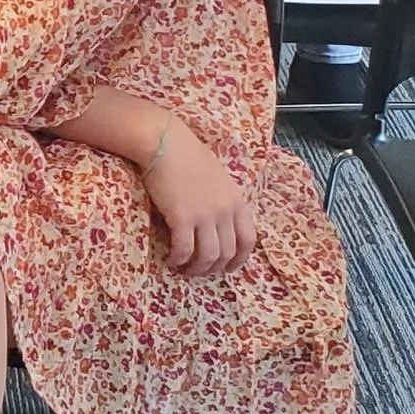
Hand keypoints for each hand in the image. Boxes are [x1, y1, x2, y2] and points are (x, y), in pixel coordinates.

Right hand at [144, 119, 256, 276]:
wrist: (165, 143)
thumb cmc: (187, 156)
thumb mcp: (217, 178)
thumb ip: (222, 201)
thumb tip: (215, 224)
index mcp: (236, 200)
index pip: (249, 240)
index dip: (239, 259)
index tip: (228, 268)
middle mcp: (225, 210)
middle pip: (228, 253)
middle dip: (213, 268)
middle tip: (199, 270)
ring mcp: (205, 215)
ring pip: (208, 256)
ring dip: (196, 268)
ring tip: (184, 269)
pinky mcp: (183, 217)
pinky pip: (185, 250)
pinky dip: (178, 259)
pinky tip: (171, 259)